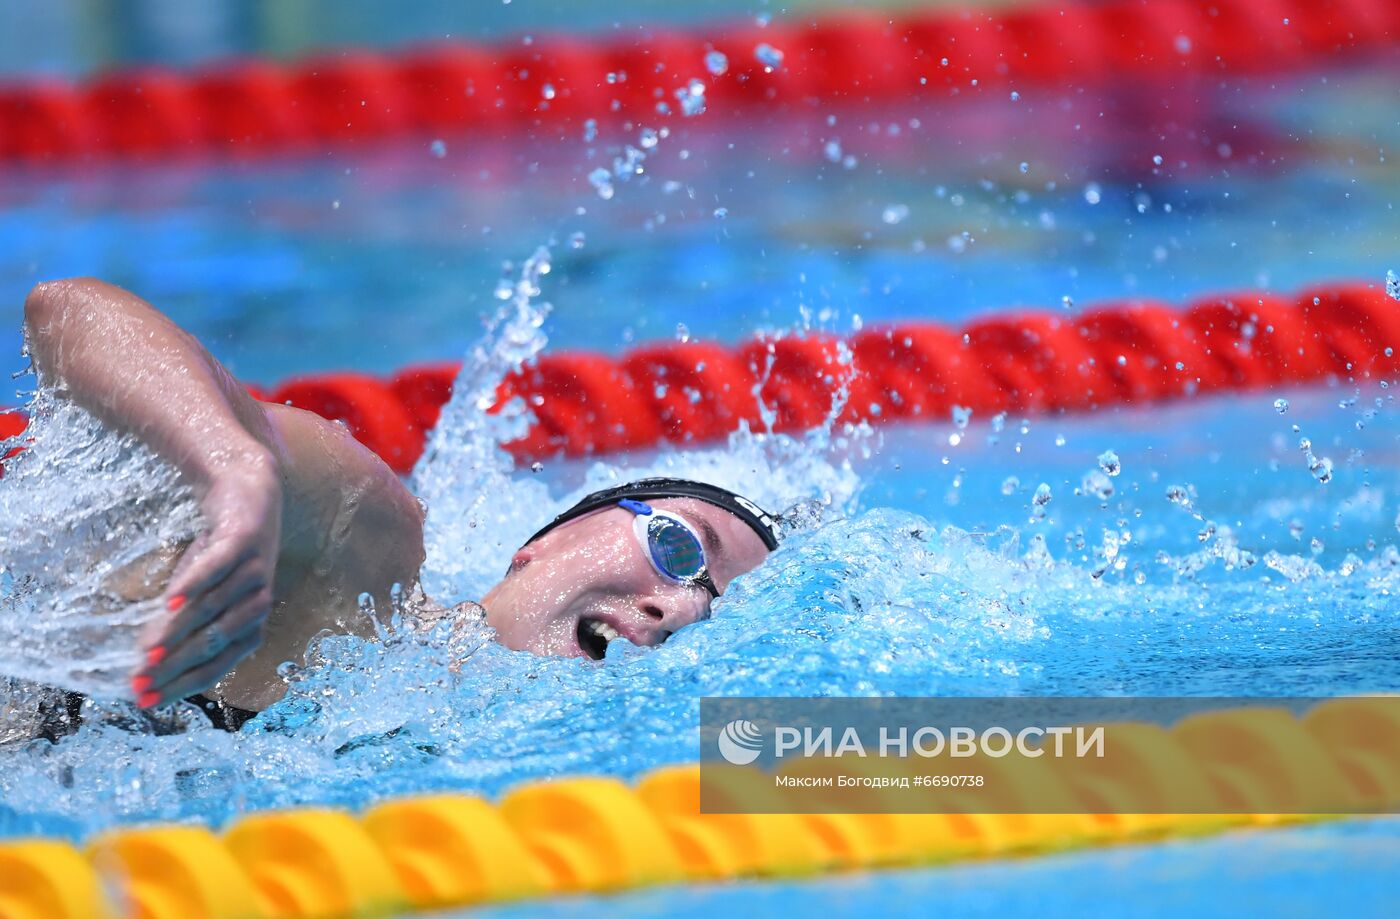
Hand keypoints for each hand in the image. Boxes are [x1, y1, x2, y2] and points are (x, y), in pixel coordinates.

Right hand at [133, 453, 281, 706]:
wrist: (245, 493)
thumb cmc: (219, 554)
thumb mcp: (197, 595)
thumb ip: (179, 625)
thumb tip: (145, 661)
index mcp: (250, 625)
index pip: (216, 664)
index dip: (181, 684)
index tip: (145, 700)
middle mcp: (258, 603)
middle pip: (214, 643)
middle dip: (175, 667)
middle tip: (138, 683)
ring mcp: (254, 571)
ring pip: (212, 609)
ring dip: (177, 632)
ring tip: (146, 651)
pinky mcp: (245, 541)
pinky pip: (219, 567)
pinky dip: (195, 584)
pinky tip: (171, 600)